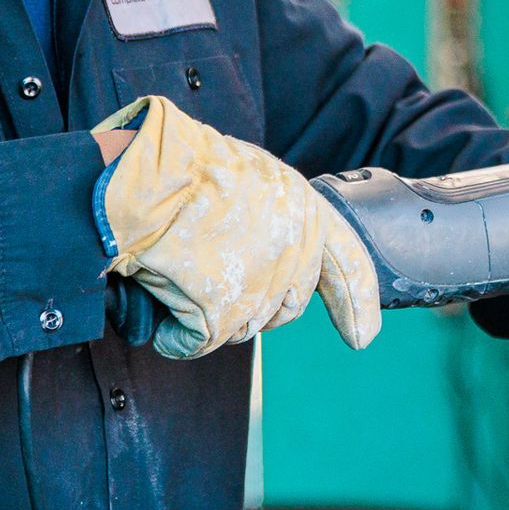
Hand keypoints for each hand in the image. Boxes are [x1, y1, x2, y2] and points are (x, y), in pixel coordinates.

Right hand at [92, 95, 380, 357]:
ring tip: (175, 274)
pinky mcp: (225, 310)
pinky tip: (159, 312)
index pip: (345, 262)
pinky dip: (175, 336)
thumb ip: (270, 214)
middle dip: (253, 307)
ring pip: (240, 326)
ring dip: (208, 315)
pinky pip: (197, 342)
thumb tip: (258, 251)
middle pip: (286, 306)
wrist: (145, 174)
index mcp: (304, 209)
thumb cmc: (181, 167)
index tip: (363, 336)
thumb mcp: (248, 175)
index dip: (357, 302)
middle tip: (207, 281)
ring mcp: (262, 283)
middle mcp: (295, 248)